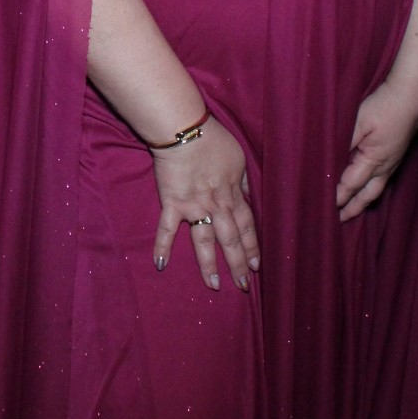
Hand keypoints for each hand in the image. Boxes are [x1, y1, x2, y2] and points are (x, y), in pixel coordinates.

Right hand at [152, 117, 258, 290]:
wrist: (187, 132)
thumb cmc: (214, 140)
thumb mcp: (239, 159)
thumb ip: (243, 181)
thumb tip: (249, 193)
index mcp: (233, 194)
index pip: (246, 225)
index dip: (252, 246)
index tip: (256, 265)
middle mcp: (217, 206)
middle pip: (230, 239)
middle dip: (238, 263)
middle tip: (243, 286)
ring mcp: (194, 207)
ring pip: (205, 241)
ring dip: (209, 264)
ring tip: (214, 285)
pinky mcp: (173, 204)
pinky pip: (167, 229)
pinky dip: (163, 246)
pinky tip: (161, 265)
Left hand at [336, 80, 417, 221]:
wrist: (411, 97)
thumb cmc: (385, 107)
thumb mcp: (359, 123)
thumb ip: (344, 142)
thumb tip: (328, 159)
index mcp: (374, 161)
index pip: (350, 185)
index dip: (336, 197)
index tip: (321, 207)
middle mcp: (385, 167)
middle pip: (365, 196)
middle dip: (351, 209)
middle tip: (337, 221)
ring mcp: (391, 163)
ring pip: (374, 190)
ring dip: (360, 202)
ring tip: (349, 211)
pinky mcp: (393, 156)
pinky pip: (379, 181)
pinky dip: (368, 190)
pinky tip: (362, 188)